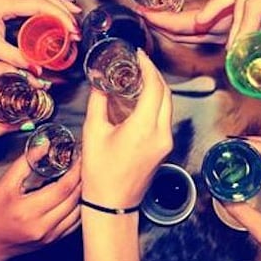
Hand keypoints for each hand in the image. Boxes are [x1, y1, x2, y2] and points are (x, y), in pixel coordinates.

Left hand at [0, 0, 80, 72]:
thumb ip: (15, 58)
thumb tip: (36, 69)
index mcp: (5, 1)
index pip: (41, 5)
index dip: (61, 17)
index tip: (72, 31)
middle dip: (65, 11)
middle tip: (77, 29)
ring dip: (61, 4)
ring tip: (76, 17)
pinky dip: (50, 1)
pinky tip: (61, 6)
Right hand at [0, 152, 81, 260]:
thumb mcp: (3, 184)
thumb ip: (25, 163)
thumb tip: (44, 145)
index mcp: (28, 211)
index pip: (63, 188)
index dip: (75, 171)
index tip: (80, 157)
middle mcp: (42, 226)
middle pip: (74, 199)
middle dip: (82, 178)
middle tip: (84, 163)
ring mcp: (50, 236)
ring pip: (78, 212)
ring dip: (83, 192)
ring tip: (82, 176)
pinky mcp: (53, 241)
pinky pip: (75, 223)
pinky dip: (79, 207)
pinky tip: (77, 195)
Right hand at [81, 49, 172, 206]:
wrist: (113, 205)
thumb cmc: (100, 173)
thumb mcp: (93, 132)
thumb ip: (98, 102)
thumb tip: (99, 83)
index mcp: (143, 127)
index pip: (154, 87)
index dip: (148, 67)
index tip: (138, 55)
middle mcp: (161, 133)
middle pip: (166, 93)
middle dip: (155, 74)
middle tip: (139, 62)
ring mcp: (166, 141)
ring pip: (168, 105)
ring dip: (157, 88)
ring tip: (139, 77)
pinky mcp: (165, 148)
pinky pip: (165, 117)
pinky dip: (156, 103)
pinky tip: (141, 98)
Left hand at [138, 0, 255, 43]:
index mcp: (215, 20)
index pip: (177, 26)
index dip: (156, 19)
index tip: (142, 10)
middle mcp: (219, 34)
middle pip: (180, 37)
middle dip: (159, 26)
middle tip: (145, 13)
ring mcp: (225, 37)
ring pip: (190, 39)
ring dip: (171, 28)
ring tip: (156, 15)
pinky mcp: (229, 34)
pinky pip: (201, 35)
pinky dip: (185, 28)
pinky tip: (177, 17)